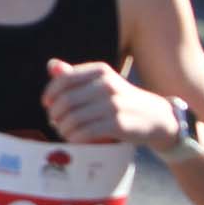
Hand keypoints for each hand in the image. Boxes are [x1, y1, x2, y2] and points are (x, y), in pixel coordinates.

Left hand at [43, 58, 167, 145]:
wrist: (156, 117)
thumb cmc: (122, 100)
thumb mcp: (102, 82)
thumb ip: (76, 76)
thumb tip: (52, 65)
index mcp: (100, 70)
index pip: (63, 79)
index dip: (50, 94)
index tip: (47, 104)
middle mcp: (107, 85)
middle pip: (66, 101)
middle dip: (55, 115)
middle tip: (55, 122)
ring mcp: (113, 105)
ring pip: (73, 119)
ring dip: (63, 129)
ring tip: (65, 132)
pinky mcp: (118, 124)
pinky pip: (85, 132)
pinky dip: (75, 138)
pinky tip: (76, 139)